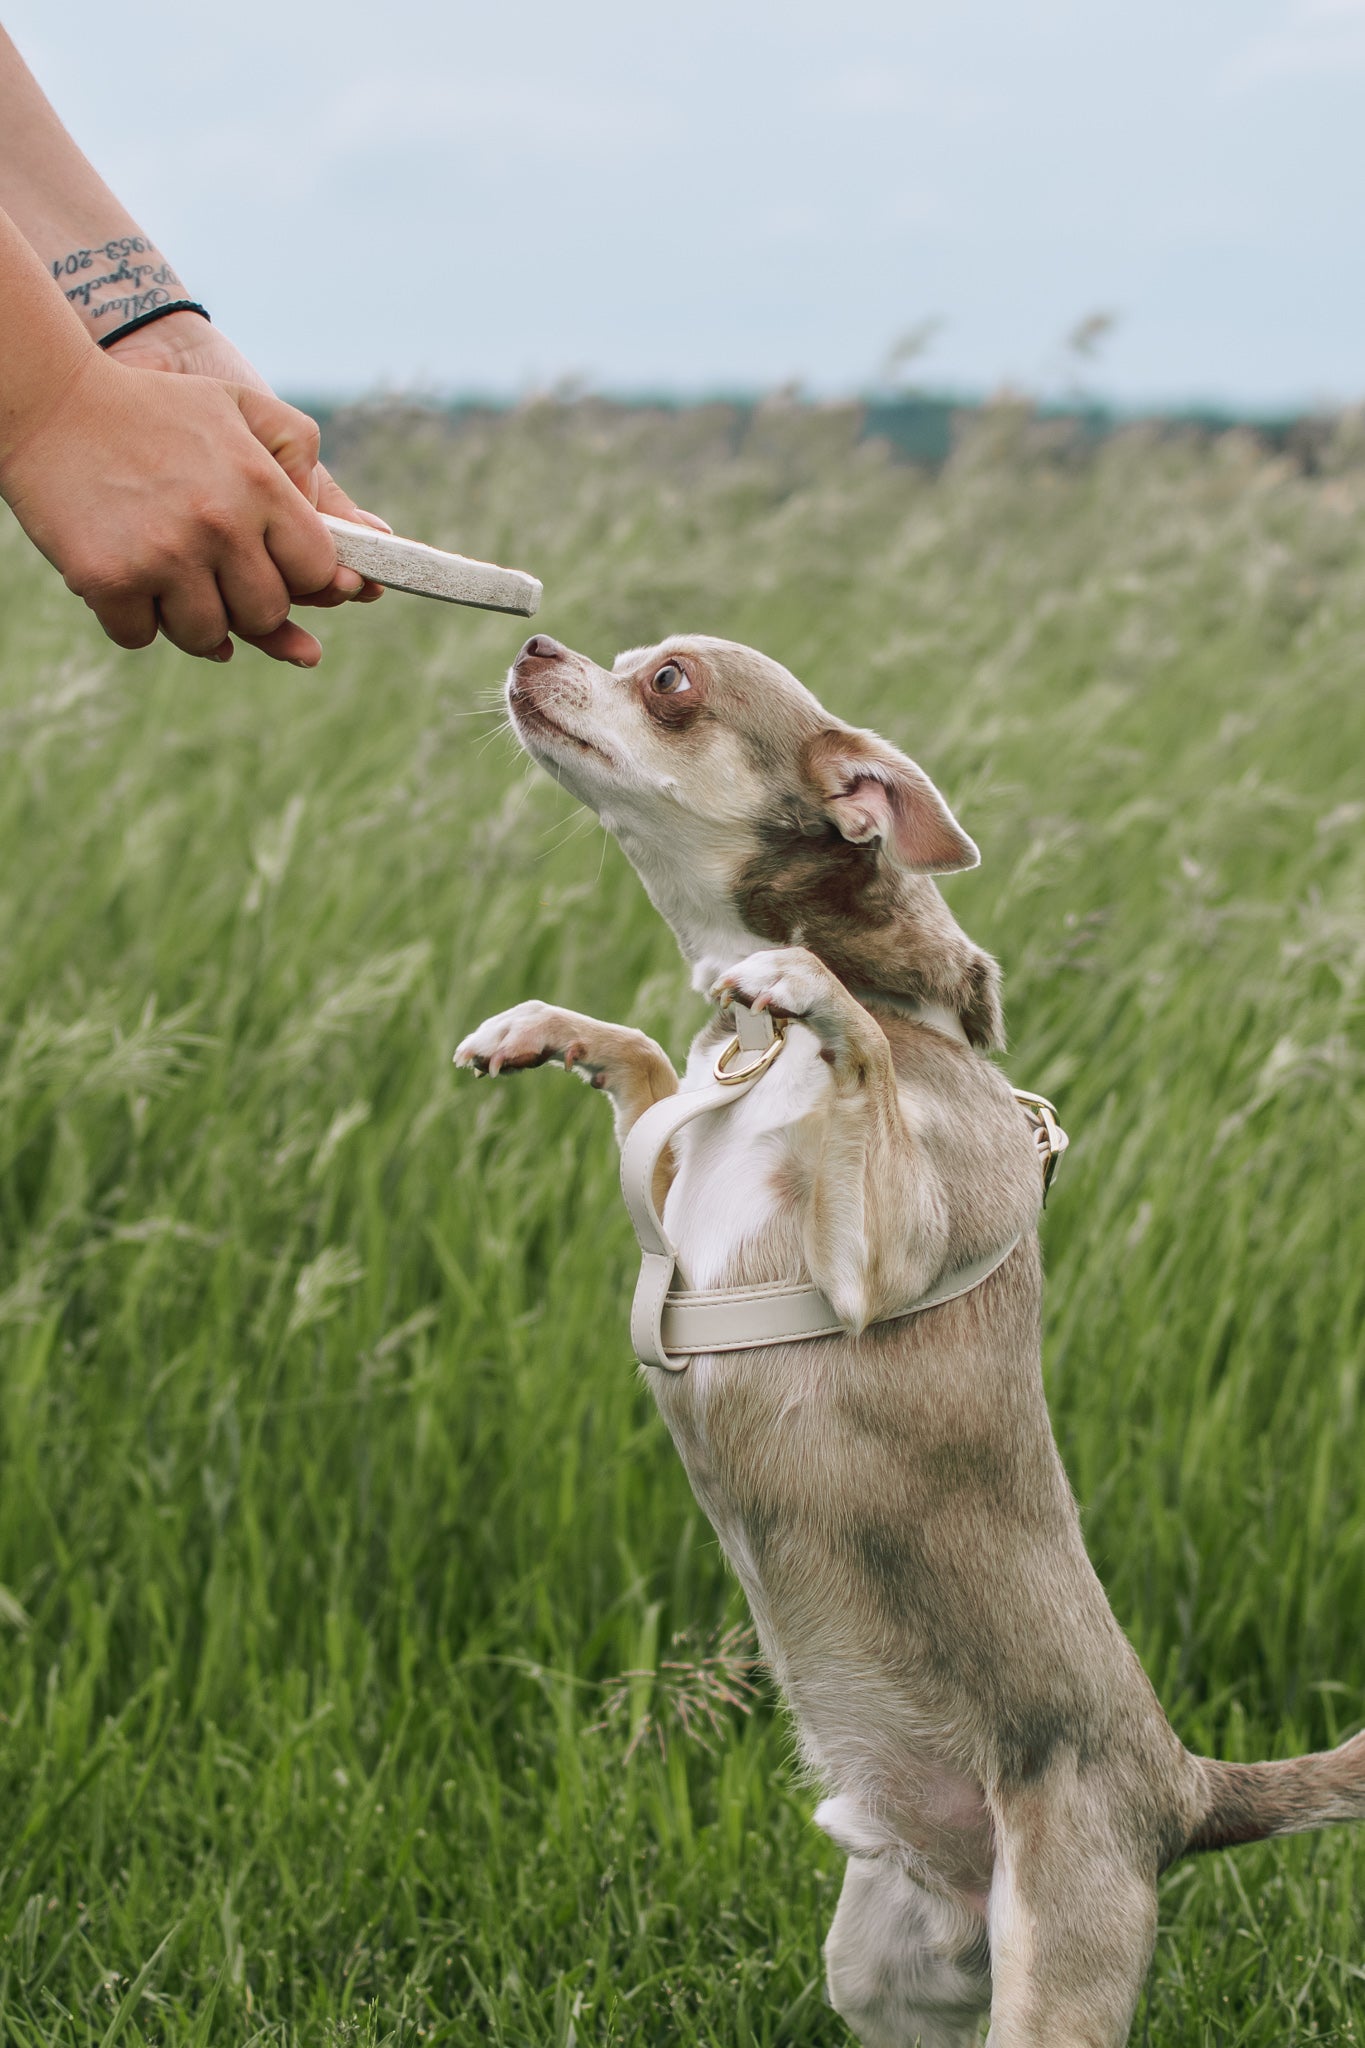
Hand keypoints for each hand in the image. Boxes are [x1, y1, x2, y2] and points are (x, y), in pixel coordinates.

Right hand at [0, 346, 349, 664]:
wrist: (49, 401)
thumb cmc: (154, 409)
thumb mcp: (240, 405)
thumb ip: (301, 456)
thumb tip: (358, 539)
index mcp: (261, 486)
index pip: (316, 571)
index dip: (298, 578)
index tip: (272, 568)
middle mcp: (220, 525)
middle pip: (265, 615)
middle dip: (245, 604)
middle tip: (211, 573)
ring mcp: (164, 556)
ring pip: (207, 638)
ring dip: (188, 618)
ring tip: (167, 574)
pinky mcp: (109, 578)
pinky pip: (141, 637)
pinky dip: (132, 619)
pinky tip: (124, 578)